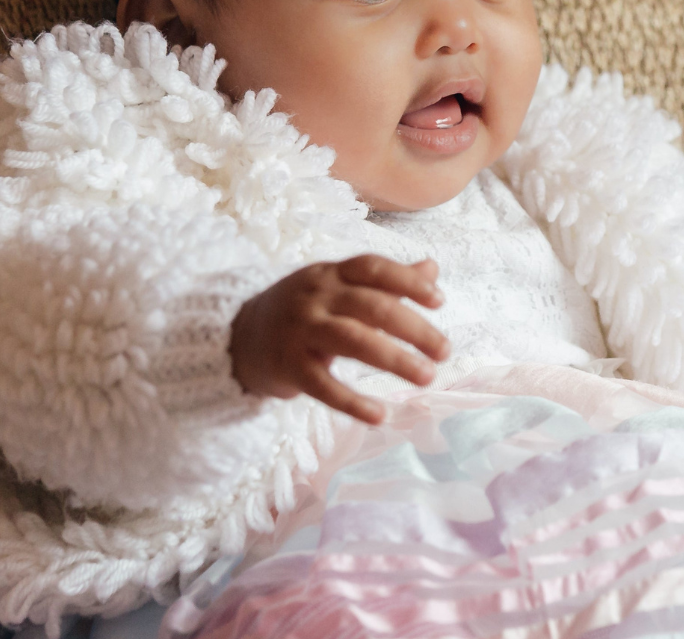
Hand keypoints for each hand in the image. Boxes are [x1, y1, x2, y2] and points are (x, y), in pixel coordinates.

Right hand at [228, 255, 448, 423]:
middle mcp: (315, 298)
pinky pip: (324, 386)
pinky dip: (352, 402)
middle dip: (413, 328)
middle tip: (444, 352)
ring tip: (427, 377)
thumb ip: (384, 281)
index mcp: (331, 274)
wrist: (239, 338)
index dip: (408, 281)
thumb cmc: (303, 312)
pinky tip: (380, 415)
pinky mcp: (289, 367)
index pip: (372, 268)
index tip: (439, 301)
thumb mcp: (337, 287)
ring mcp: (300, 331)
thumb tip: (432, 268)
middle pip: (371, 306)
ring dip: (395, 359)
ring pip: (353, 341)